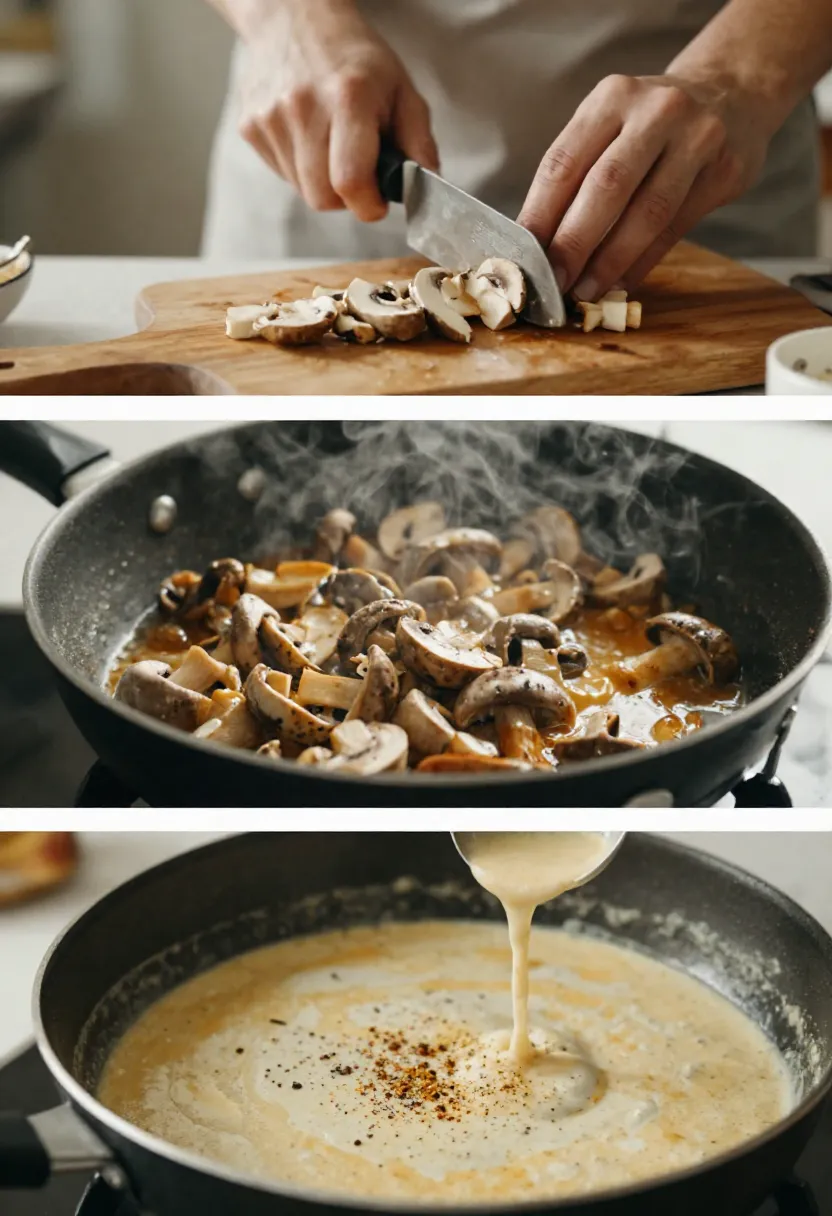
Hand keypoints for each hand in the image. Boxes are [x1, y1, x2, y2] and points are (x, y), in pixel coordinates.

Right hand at [237, 0, 437, 220]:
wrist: (295, 19)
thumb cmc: (354, 59)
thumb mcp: (401, 89)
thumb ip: (418, 141)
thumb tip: (425, 185)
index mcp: (347, 98)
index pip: (350, 182)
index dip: (368, 203)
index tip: (377, 200)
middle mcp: (302, 107)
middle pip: (322, 197)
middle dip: (345, 197)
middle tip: (358, 172)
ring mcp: (270, 118)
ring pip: (302, 190)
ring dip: (322, 182)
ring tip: (332, 145)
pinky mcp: (250, 126)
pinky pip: (282, 174)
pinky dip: (300, 168)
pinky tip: (308, 136)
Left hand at [518, 74, 770, 299]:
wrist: (733, 92)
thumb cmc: (652, 125)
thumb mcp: (612, 125)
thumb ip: (579, 173)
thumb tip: (540, 243)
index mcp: (612, 97)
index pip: (564, 161)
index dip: (540, 214)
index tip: (524, 256)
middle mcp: (656, 110)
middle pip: (606, 186)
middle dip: (574, 243)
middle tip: (554, 282)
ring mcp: (697, 137)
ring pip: (647, 212)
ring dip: (611, 261)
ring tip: (586, 291)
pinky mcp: (724, 170)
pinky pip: (675, 228)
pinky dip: (643, 261)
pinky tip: (622, 282)